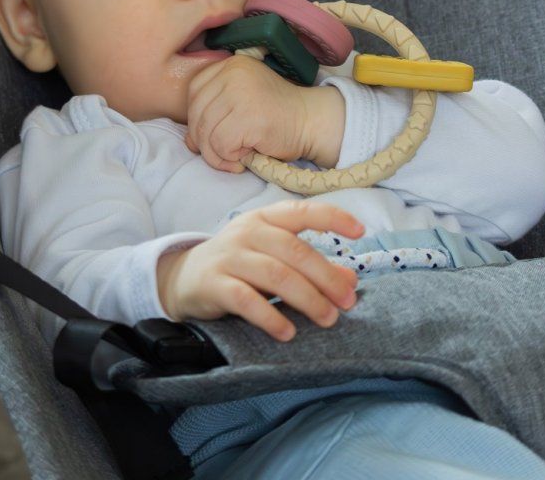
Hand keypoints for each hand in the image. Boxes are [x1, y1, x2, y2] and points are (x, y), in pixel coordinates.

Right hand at [155, 200, 363, 341]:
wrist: (183, 278)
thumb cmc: (239, 264)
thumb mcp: (274, 257)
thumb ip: (311, 265)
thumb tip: (351, 280)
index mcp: (266, 218)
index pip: (303, 211)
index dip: (333, 218)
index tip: (360, 232)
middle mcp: (248, 232)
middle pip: (295, 251)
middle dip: (326, 277)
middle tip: (348, 302)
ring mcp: (229, 256)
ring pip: (275, 275)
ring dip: (307, 299)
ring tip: (328, 319)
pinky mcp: (214, 284)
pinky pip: (245, 300)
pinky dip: (270, 317)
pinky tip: (288, 332)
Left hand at [185, 54, 310, 172]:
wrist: (311, 122)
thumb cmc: (276, 116)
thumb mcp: (241, 103)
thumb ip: (213, 113)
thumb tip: (189, 141)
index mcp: (229, 65)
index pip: (193, 92)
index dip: (197, 119)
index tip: (213, 134)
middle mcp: (232, 74)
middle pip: (196, 114)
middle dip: (204, 142)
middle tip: (223, 154)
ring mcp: (240, 93)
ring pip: (206, 133)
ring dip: (217, 155)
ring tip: (236, 157)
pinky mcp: (248, 117)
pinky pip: (221, 145)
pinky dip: (230, 158)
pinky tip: (246, 157)